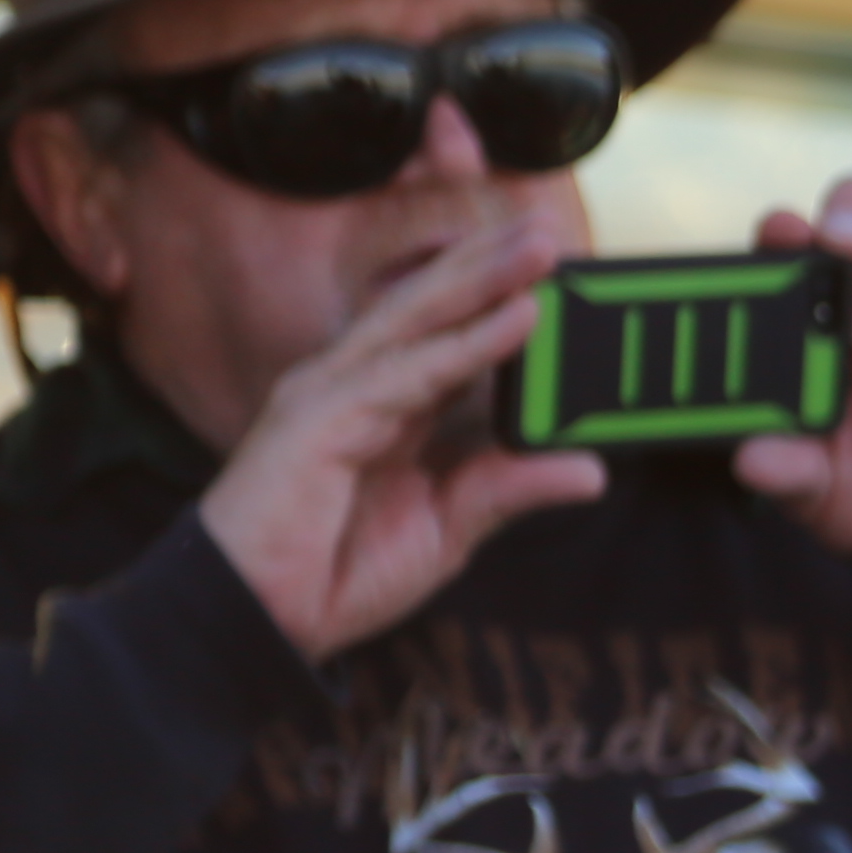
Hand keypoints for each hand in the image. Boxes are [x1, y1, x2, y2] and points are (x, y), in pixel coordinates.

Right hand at [201, 212, 606, 656]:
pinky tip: (515, 318)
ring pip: (416, 320)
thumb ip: (508, 489)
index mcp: (382, 406)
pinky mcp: (320, 419)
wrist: (261, 620)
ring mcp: (331, 395)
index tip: (555, 273)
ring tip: (538, 249)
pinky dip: (466, 344)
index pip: (444, 336)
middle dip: (487, 264)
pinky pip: (407, 372)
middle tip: (549, 231)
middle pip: (428, 308)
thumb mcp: (448, 531)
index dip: (493, 297)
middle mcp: (352, 386)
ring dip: (481, 280)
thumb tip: (590, 471)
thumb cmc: (334, 574)